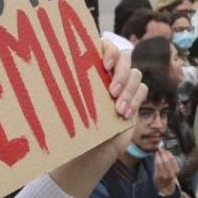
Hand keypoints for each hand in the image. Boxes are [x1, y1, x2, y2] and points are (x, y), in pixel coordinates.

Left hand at [51, 40, 146, 197]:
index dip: (109, 50)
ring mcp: (123, 85)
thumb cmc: (74, 127)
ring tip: (117, 108)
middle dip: (121, 73)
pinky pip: (142, 90)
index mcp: (91, 67)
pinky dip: (135, 101)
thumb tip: (55, 72)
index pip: (105, 45)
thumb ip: (71, 88)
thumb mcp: (69, 106)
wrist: (89, 151)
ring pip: (135, 74)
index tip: (104, 65)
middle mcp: (109, 73)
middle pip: (125, 57)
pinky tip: (123, 115)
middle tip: (111, 92)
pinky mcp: (134, 99)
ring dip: (128, 91)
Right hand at [152, 147, 179, 195]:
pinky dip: (171, 156)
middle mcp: (168, 174)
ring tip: (164, 150)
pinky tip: (168, 153)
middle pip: (165, 161)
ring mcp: (173, 172)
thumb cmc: (158, 179)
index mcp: (160, 175)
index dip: (157, 157)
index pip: (159, 164)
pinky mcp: (177, 171)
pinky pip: (175, 161)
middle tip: (160, 148)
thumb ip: (156, 165)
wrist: (166, 186)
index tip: (156, 152)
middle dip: (162, 153)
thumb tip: (156, 154)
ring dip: (167, 153)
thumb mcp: (154, 174)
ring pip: (171, 160)